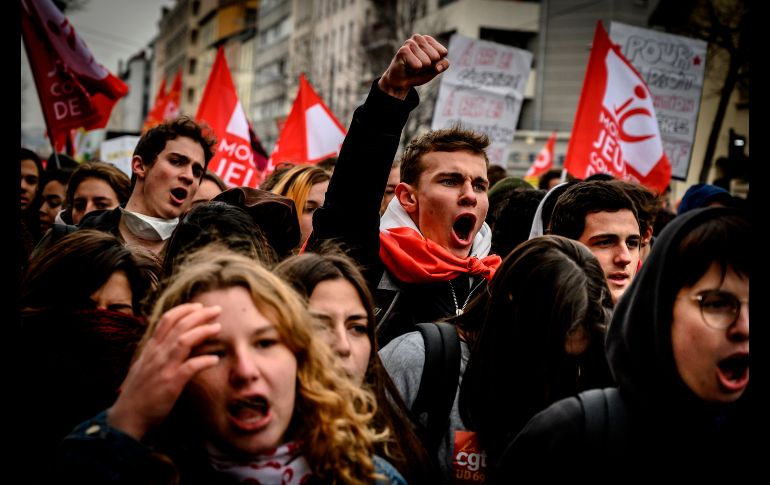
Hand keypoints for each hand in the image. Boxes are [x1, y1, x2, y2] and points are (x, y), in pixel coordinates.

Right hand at [107, 303, 221, 440]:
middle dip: (199, 315)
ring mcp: (163, 368)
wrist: (127, 417)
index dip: (184, 310)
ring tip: (217, 327)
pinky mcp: (170, 384)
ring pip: (184, 342)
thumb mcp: (144, 367)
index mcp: (151, 350)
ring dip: (202, 332)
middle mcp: (156, 355)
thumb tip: (173, 342)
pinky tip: (214, 359)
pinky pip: (190, 368)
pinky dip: (203, 361)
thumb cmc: (138, 393)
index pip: (166, 321)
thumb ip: (157, 353)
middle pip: (179, 327)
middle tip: (216, 309)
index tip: (198, 306)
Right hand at [378, 34, 448, 99]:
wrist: (401, 81)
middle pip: (436, 57)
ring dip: (420, 69)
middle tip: (418, 66)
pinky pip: (418, 66)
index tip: (426, 64)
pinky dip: (414, 71)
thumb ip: (443, 65)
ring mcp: (410, 43)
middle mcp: (419, 38)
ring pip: (427, 62)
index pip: (443, 52)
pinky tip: (407, 67)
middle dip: (428, 66)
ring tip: (412, 67)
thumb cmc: (418, 72)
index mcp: (428, 39)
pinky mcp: (403, 51)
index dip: (437, 63)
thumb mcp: (435, 69)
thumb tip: (438, 66)